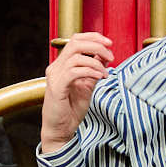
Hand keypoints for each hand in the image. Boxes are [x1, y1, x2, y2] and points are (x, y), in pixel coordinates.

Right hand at [42, 32, 113, 150]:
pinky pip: (74, 71)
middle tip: (111, 54)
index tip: (109, 43)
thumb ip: (94, 69)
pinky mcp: (56, 87)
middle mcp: (56, 67)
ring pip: (75, 56)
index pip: (75, 40)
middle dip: (96, 45)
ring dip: (96, 61)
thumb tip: (105, 55)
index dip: (93, 37)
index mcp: (62, 65)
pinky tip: (99, 77)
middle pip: (74, 43)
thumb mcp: (87, 85)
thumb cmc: (71, 110)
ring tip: (105, 73)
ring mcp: (55, 76)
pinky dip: (89, 71)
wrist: (60, 129)